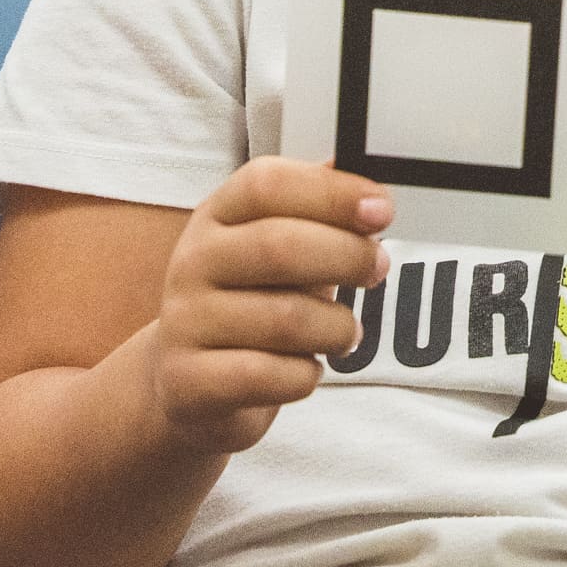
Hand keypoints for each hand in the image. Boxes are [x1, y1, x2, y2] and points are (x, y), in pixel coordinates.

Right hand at [148, 158, 389, 452]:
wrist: (188, 380)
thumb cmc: (250, 302)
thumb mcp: (276, 248)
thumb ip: (319, 215)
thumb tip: (371, 190)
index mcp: (217, 215)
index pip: (266, 184)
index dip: (332, 193)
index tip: (382, 209)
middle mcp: (194, 262)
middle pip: (279, 246)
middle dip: (348, 256)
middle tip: (378, 269)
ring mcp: (185, 322)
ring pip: (286, 320)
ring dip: (336, 328)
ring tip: (344, 333)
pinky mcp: (188, 381)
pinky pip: (269, 376)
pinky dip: (305, 375)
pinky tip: (305, 369)